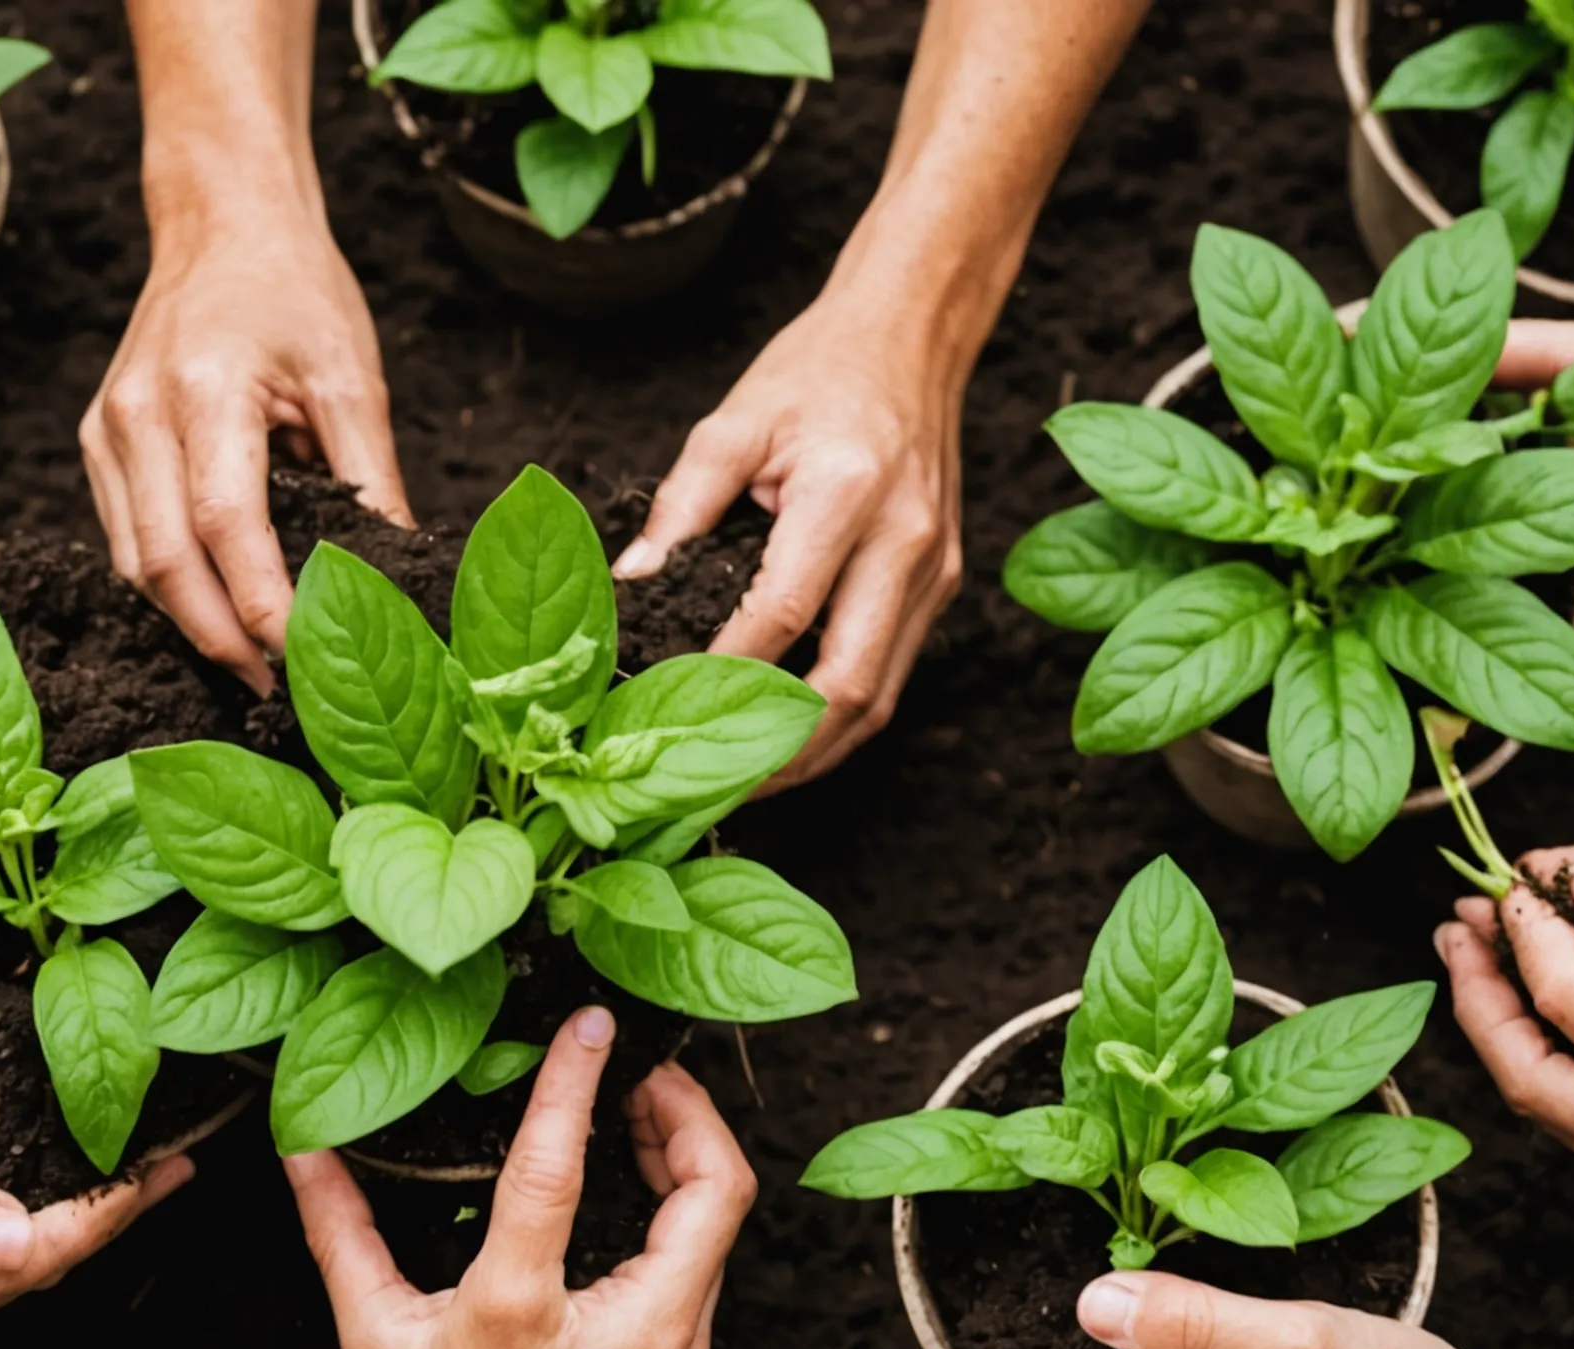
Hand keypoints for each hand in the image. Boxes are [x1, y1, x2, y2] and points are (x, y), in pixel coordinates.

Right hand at [81, 209, 405, 692]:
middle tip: (282, 692)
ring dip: (193, 625)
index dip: (263, 606)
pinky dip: (171, 586)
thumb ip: (375, 481)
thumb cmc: (294, 290)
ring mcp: (105, 429)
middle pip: (162, 563)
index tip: (309, 661)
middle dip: (221, 640)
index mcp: (204, 387)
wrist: (222, 223)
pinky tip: (219, 614)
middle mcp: (137, 412)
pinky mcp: (96, 441)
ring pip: (133, 564)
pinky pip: (123, 538)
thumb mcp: (352, 377)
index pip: (224, 525)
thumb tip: (401, 577)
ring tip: (258, 667)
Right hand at [286, 1010, 754, 1348]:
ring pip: (721, 1225)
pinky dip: (685, 1204)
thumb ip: (338, 1225)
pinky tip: (640, 1176)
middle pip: (714, 1188)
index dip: (576, 1083)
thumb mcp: (371, 1326)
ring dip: (689, 1153)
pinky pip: (707, 1260)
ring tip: (638, 1106)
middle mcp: (625, 1330)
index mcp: (525, 1308)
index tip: (587, 1024)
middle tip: (640, 1066)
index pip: (561, 1167)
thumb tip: (301, 1142)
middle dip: (685, 1109)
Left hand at [612, 284, 966, 789]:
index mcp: (849, 495)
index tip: (660, 714)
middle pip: (847, 686)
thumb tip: (631, 584)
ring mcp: (935, 572)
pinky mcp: (942, 585)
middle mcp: (907, 543)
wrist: (913, 335)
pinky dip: (839, 721)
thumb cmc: (818, 371)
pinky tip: (786, 739)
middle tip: (705, 788)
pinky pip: (892, 674)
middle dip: (776, 753)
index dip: (722, 677)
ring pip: (879, 699)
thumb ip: (679, 507)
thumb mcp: (733, 421)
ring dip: (812, 754)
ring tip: (741, 785)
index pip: (781, 616)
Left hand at [1437, 808, 1573, 1264]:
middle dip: (1477, 987)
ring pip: (1535, 1100)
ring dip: (1496, 1026)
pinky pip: (1566, 1120)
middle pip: (1517, 1061)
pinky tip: (1536, 1019)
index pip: (1562, 994)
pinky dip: (1535, 1059)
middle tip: (1458, 923)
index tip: (1514, 888)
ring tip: (1478, 961)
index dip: (1529, 930)